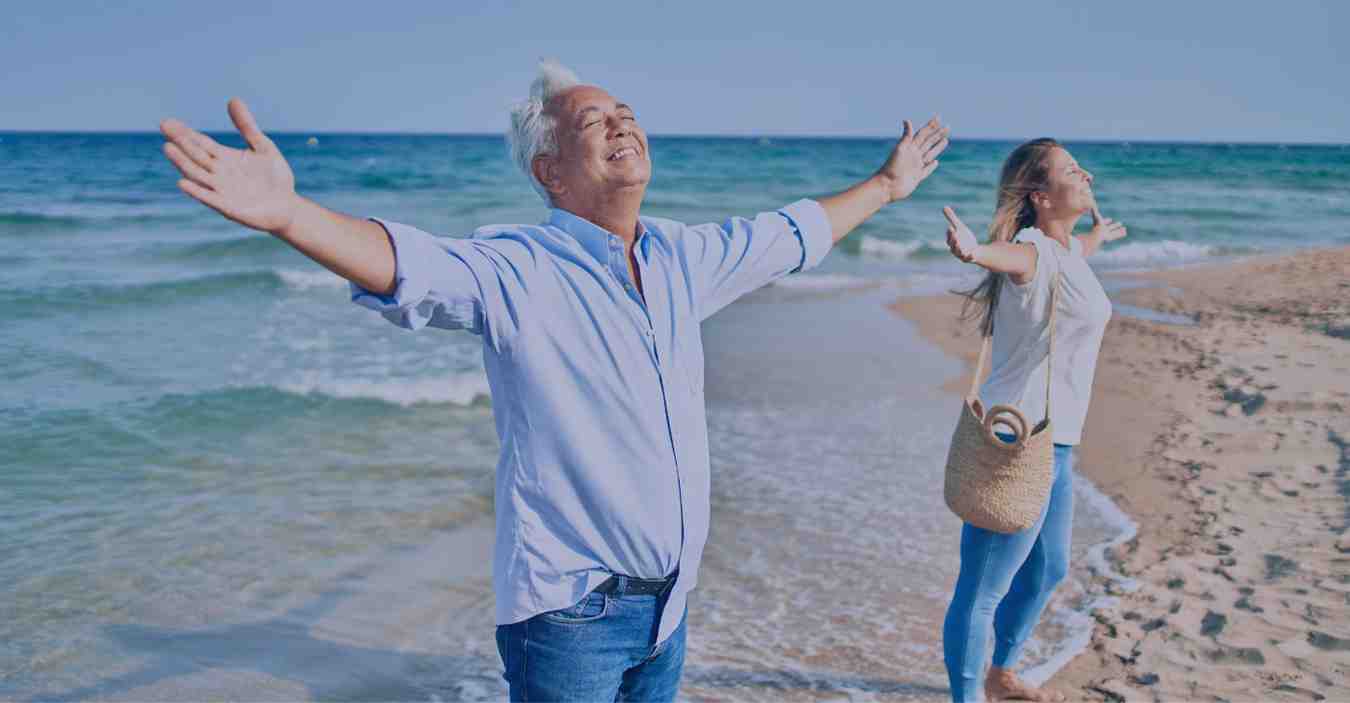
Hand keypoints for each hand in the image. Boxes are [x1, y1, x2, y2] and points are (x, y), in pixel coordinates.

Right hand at [160, 99, 299, 233]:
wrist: (288, 206)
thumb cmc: (275, 177)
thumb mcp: (262, 146)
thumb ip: (247, 126)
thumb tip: (233, 100)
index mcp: (225, 158)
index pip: (201, 143)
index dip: (186, 133)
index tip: (168, 122)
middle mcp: (218, 173)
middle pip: (195, 155)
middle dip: (180, 141)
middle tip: (164, 126)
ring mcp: (221, 190)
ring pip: (197, 174)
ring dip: (181, 162)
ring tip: (168, 147)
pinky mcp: (228, 207)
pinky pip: (208, 198)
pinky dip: (196, 191)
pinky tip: (182, 181)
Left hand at [876, 116, 948, 202]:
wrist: (887, 186)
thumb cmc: (891, 168)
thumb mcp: (900, 150)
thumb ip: (906, 136)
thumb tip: (906, 120)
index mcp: (910, 147)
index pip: (923, 134)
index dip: (931, 126)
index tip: (939, 117)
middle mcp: (913, 155)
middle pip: (928, 142)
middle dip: (938, 134)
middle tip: (948, 126)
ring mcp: (915, 166)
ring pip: (930, 154)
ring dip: (937, 147)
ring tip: (945, 140)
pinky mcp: (917, 177)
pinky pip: (926, 170)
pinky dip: (931, 166)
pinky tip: (935, 162)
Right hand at [943, 206, 980, 262]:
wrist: (974, 251)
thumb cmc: (964, 238)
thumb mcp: (960, 227)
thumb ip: (952, 219)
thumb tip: (944, 207)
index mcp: (951, 242)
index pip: (949, 237)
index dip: (950, 233)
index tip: (951, 227)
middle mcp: (954, 249)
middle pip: (952, 245)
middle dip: (953, 240)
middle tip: (955, 234)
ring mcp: (961, 255)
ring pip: (958, 252)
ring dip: (958, 248)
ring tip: (959, 244)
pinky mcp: (969, 258)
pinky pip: (969, 258)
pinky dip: (970, 257)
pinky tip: (972, 253)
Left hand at [1090, 206, 1126, 242]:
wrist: (1097, 235)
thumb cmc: (1097, 226)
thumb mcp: (1096, 217)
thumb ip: (1094, 212)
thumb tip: (1092, 206)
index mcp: (1100, 225)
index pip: (1103, 222)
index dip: (1106, 221)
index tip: (1110, 219)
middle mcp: (1104, 230)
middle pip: (1110, 228)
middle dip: (1115, 225)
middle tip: (1120, 223)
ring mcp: (1107, 234)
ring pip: (1114, 232)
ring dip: (1119, 230)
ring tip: (1125, 228)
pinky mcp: (1110, 237)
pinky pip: (1116, 236)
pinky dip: (1121, 234)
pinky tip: (1125, 233)